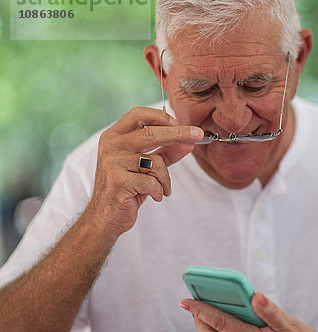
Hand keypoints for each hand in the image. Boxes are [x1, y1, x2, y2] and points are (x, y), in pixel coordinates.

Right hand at [83, 106, 202, 235]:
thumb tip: (190, 142)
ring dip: (166, 179)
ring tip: (162, 189)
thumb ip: (166, 152)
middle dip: (179, 133)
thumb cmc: (128, 189)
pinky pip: (152, 182)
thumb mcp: (147, 167)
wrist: (105, 217)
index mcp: (114, 136)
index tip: (180, 122)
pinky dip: (159, 191)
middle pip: (151, 132)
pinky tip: (155, 196)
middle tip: (198, 134)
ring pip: (155, 162)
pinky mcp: (117, 181)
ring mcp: (112, 162)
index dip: (161, 116)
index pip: (138, 114)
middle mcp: (110, 145)